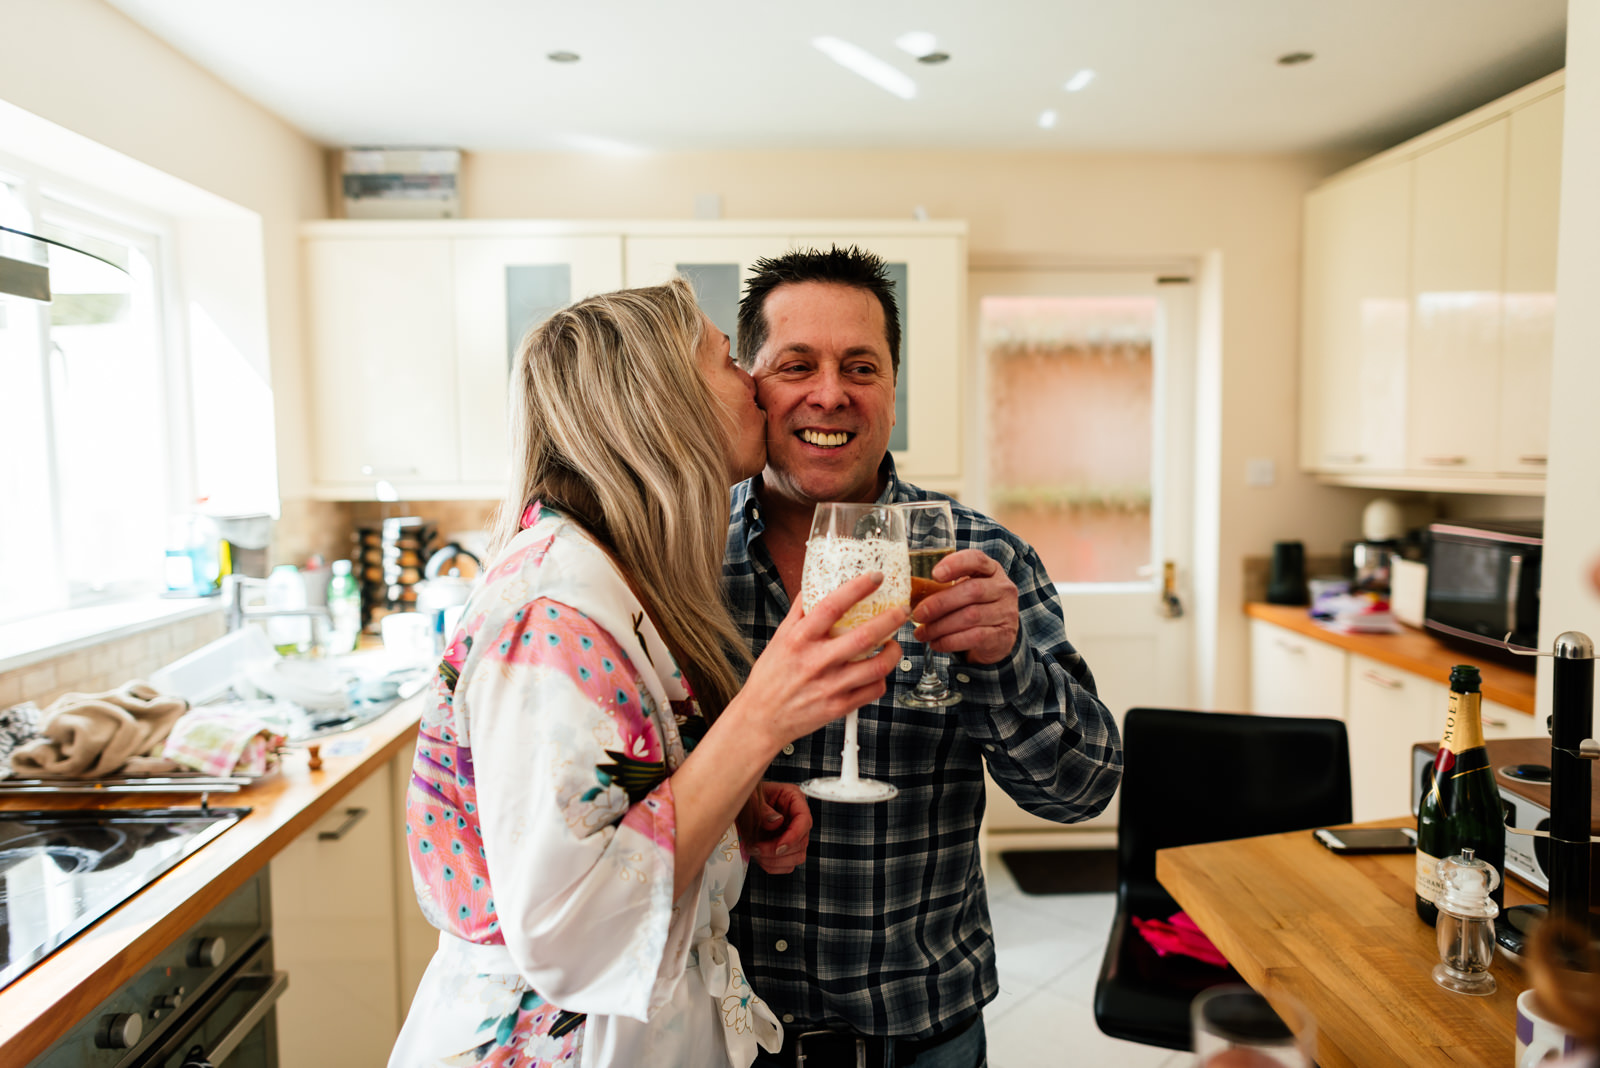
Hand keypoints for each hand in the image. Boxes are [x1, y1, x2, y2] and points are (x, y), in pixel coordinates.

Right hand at [731, 571, 907, 752]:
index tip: (875, 577)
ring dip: (893, 652)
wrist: (761, 719)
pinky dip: (881, 678)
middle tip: (903, 610)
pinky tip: (877, 671)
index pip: (831, 606)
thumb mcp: (779, 638)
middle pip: (864, 636)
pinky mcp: (839, 707)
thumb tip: (814, 585)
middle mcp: (816, 662)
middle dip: (891, 619)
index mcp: (799, 639)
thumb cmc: (770, 677)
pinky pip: (873, 690)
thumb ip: (799, 612)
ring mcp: (830, 686)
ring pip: (877, 667)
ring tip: (893, 644)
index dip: (857, 588)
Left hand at [744, 781, 811, 874]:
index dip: (793, 837)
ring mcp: (792, 834)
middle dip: (777, 851)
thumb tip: (776, 822)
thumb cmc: (746, 797)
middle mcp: (796, 817)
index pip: (804, 820)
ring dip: (774, 860)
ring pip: (796, 856)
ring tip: (755, 851)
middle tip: (756, 848)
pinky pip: (787, 865)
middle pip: (801, 842)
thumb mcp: (750, 798)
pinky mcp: (785, 847)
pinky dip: (772, 865)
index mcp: (793, 798)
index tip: (778, 847)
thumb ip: (762, 809)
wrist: (738, 807)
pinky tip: (759, 856)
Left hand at [912, 549, 1018, 664]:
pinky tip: (936, 643)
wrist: (997, 638)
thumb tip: (910, 593)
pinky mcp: (1003, 635)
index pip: (976, 559)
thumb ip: (945, 587)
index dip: (955, 564)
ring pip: (971, 616)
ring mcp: (1006, 612)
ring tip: (921, 633)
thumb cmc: (973, 608)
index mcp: (991, 570)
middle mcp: (1003, 588)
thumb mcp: (964, 590)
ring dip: (940, 626)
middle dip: (940, 603)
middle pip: (972, 591)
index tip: (934, 574)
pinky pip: (974, 637)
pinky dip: (950, 641)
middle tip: (917, 613)